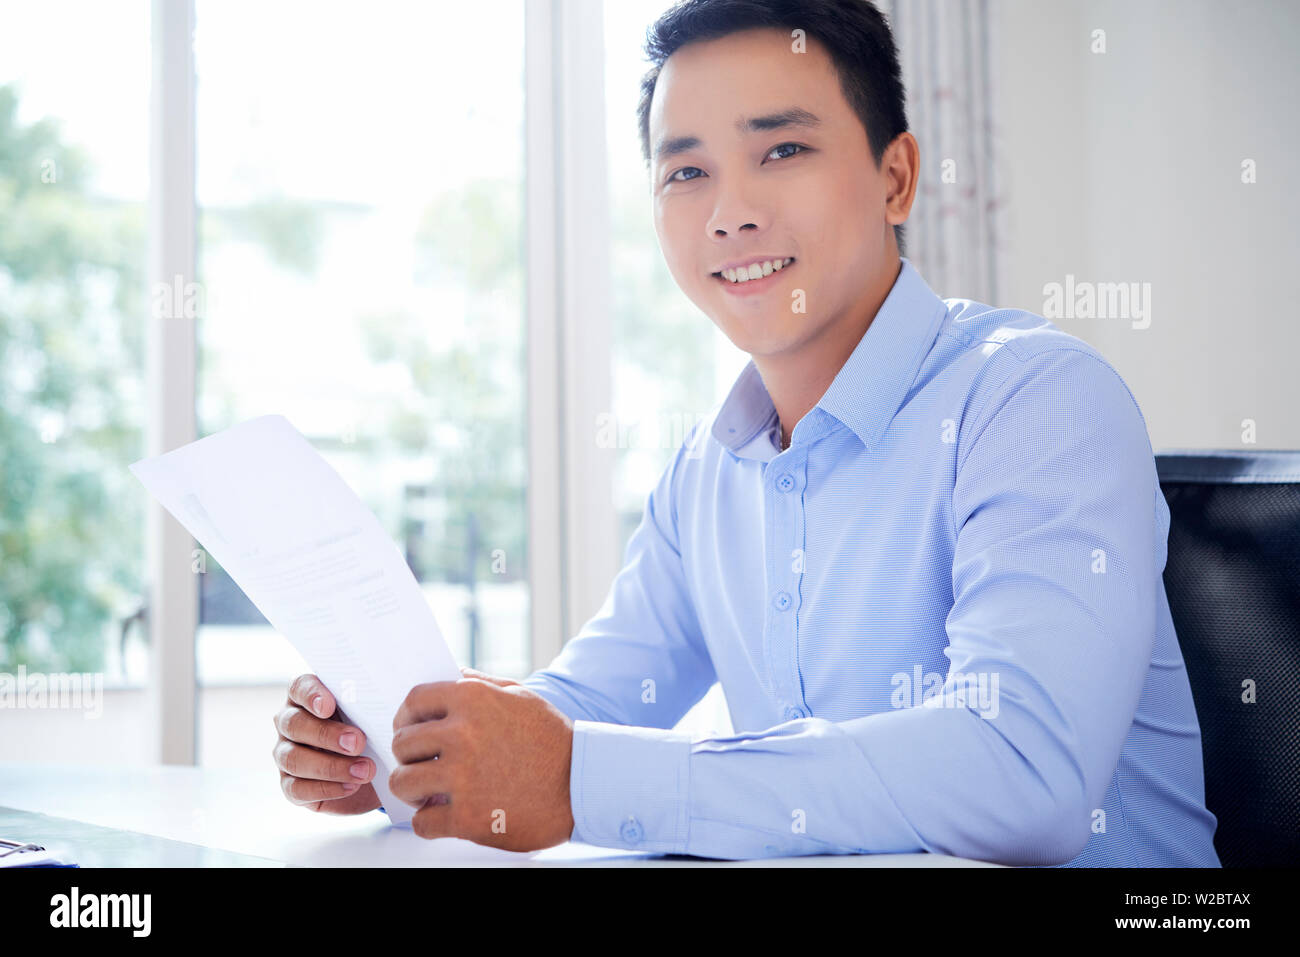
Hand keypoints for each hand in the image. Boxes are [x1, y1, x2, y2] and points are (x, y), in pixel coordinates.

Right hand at [272, 674, 381, 814]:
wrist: (373, 771)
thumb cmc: (371, 731)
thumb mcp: (371, 715)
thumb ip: (368, 704)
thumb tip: (382, 700)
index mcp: (306, 697)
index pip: (299, 687)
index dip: (311, 695)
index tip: (328, 706)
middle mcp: (290, 723)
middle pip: (294, 724)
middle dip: (327, 734)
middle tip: (358, 742)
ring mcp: (285, 754)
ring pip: (293, 759)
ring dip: (331, 766)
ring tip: (365, 770)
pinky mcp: (290, 785)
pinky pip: (298, 789)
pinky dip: (327, 788)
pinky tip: (352, 786)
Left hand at [389, 670, 574, 850]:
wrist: (584, 784)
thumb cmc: (553, 740)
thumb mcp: (520, 697)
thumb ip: (480, 685)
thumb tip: (449, 677)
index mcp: (472, 700)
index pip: (414, 701)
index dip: (406, 717)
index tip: (409, 729)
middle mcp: (462, 735)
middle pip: (403, 744)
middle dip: (410, 756)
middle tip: (423, 764)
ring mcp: (462, 777)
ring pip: (402, 782)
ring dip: (413, 789)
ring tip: (429, 791)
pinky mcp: (467, 817)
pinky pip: (423, 822)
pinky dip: (429, 822)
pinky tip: (443, 816)